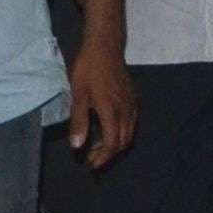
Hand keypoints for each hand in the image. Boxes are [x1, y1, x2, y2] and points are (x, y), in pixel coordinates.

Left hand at [68, 47, 137, 167]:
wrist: (106, 46)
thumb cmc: (88, 68)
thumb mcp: (78, 94)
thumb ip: (79, 121)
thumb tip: (77, 146)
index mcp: (112, 112)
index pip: (112, 145)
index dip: (103, 158)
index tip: (91, 165)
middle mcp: (126, 112)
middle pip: (123, 143)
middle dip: (108, 154)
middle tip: (92, 157)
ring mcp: (132, 105)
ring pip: (129, 134)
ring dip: (115, 144)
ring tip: (98, 145)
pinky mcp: (134, 99)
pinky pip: (131, 123)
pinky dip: (121, 133)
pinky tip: (108, 128)